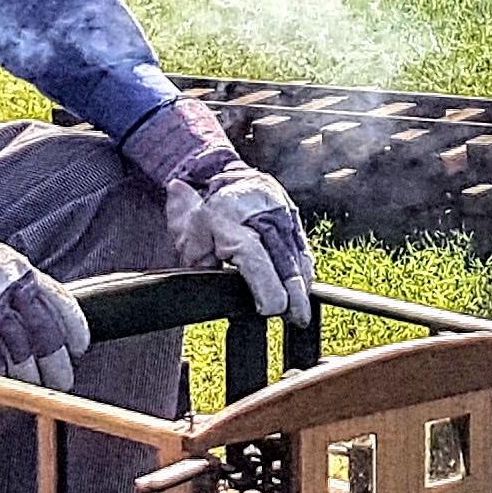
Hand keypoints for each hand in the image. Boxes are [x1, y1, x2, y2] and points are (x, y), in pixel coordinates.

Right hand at [0, 241, 91, 391]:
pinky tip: (7, 385)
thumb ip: (27, 285)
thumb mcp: (5, 264)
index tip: (78, 348)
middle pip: (44, 335)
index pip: (60, 305)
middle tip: (63, 380)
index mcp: (24, 274)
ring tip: (35, 389)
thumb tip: (50, 316)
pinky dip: (2, 377)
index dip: (74, 330)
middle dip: (56, 363)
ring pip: (21, 353)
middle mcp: (10, 293)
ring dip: (30, 376)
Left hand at [120, 97, 315, 318]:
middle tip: (295, 318)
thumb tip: (212, 286)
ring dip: (302, 286)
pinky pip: (303, 248)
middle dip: (292, 292)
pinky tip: (302, 291)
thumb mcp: (187, 235)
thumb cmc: (204, 212)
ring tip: (300, 313)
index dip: (265, 285)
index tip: (270, 308)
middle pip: (283, 258)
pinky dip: (304, 271)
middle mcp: (259, 212)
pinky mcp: (294, 216)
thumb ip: (198, 261)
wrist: (224, 174)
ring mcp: (281, 211)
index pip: (253, 255)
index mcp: (227, 216)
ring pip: (298, 254)